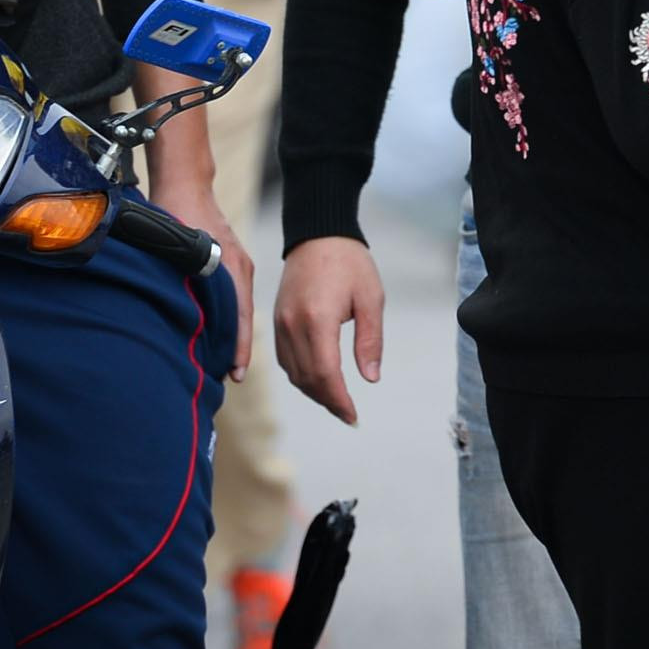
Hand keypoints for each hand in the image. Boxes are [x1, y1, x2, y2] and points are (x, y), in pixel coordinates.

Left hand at [147, 175, 253, 381]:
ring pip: (238, 307)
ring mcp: (236, 263)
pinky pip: (233, 296)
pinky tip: (216, 332)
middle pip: (242, 317)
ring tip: (221, 365)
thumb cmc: (176, 211)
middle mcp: (240, 268)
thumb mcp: (176, 245)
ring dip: (230, 334)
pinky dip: (228, 317)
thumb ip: (181, 277)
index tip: (235, 374)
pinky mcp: (228, 260)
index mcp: (231, 266)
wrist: (185, 182)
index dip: (237, 348)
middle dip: (235, 348)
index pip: (240, 317)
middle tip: (227, 380)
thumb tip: (180, 314)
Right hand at [273, 236, 384, 425]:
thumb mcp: (371, 299)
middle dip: (328, 401)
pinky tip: (318, 379)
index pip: (324, 373)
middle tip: (348, 414)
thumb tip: (370, 377)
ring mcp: (281, 323)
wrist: (317, 233)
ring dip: (313, 392)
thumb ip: (370, 340)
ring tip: (336, 401)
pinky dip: (300, 375)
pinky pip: (285, 359)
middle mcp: (293, 324)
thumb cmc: (349, 262)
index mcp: (318, 318)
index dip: (338, 400)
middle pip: (306, 378)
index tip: (353, 416)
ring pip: (293, 372)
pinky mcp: (277, 320)